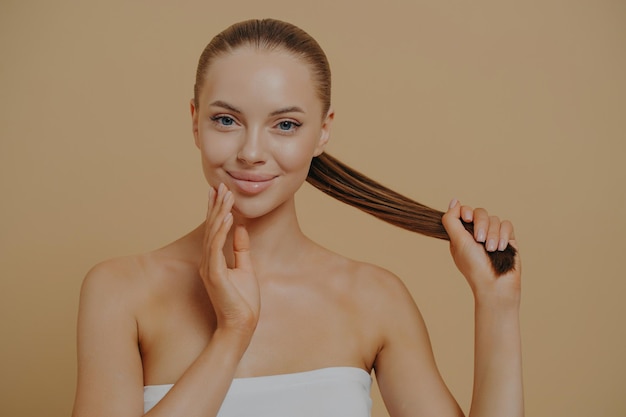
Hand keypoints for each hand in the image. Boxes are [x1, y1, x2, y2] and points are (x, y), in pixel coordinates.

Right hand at [199, 184, 259, 336]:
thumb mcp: (245, 268)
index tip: (219, 191)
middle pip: (210, 228)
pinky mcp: (215, 275)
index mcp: (214, 261)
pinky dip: (221, 231)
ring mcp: (209, 268)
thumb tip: (242, 228)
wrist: (241, 326)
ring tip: (226, 195)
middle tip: (220, 185)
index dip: (216, 210)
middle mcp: (208, 262)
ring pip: (212, 234)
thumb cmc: (242, 301)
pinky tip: (227, 217)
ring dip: (219, 213)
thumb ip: (241, 249)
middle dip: (216, 205)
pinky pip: (216, 248)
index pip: (214, 230)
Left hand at [442, 199, 520, 306]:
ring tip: (492, 249)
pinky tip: (501, 248)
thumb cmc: (474, 266)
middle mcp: (477, 233)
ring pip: (494, 219)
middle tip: (480, 240)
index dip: (466, 212)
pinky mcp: (507, 239)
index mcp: (462, 234)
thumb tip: (454, 201)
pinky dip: (504, 235)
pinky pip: (507, 225)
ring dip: (493, 234)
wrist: (495, 284)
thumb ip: (451, 220)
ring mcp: (493, 235)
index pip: (464, 211)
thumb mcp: (457, 241)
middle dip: (481, 225)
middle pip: (480, 212)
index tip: (466, 219)